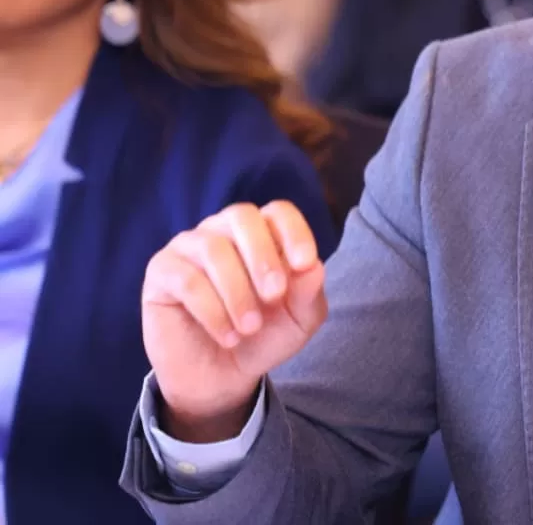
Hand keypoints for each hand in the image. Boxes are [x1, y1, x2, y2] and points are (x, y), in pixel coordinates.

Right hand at [141, 201, 326, 441]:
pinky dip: (212, 311)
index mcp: (263, 234)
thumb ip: (309, 291)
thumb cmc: (263, 337)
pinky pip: (187, 279)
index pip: (278, 212)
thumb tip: (313, 266)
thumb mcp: (298, 320)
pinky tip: (228, 336)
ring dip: (237, 292)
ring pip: (213, 249)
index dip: (294, 232)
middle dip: (262, 256)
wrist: (222, 377)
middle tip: (274, 296)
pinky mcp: (162, 271)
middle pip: (242, 217)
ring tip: (250, 328)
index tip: (304, 264)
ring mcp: (189, 247)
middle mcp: (224, 231)